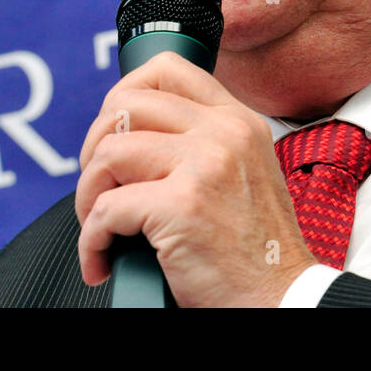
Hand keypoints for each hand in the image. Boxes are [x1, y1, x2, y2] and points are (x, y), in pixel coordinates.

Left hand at [75, 51, 316, 306]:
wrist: (282, 301)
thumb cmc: (256, 253)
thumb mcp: (245, 172)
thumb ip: (203, 143)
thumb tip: (133, 135)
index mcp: (237, 120)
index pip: (166, 69)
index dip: (123, 95)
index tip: (113, 135)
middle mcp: (223, 133)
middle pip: (125, 105)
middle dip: (94, 148)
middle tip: (100, 188)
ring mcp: (204, 166)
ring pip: (107, 153)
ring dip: (88, 197)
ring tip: (102, 229)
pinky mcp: (181, 206)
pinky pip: (104, 210)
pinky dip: (91, 242)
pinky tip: (103, 260)